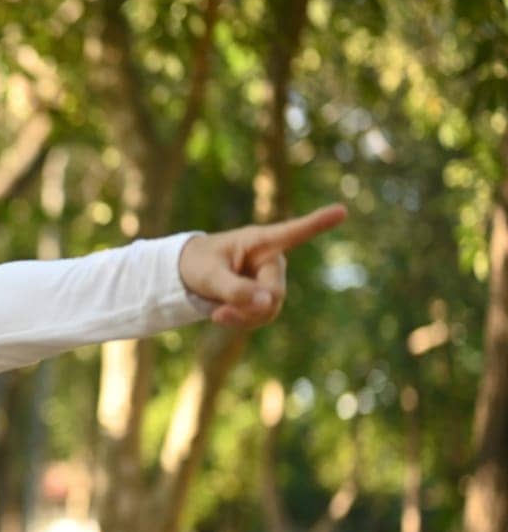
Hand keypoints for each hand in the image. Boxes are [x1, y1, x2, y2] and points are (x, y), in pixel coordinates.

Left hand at [178, 204, 346, 328]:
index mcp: (259, 241)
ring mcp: (270, 279)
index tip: (342, 210)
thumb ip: (234, 289)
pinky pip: (263, 316)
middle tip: (221, 313)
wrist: (189, 274)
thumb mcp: (208, 276)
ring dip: (245, 317)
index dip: (318, 223)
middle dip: (249, 307)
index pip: (292, 232)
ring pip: (271, 308)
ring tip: (218, 314)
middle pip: (275, 292)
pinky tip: (222, 315)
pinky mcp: (265, 295)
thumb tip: (270, 303)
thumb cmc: (198, 264)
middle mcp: (271, 259)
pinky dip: (243, 321)